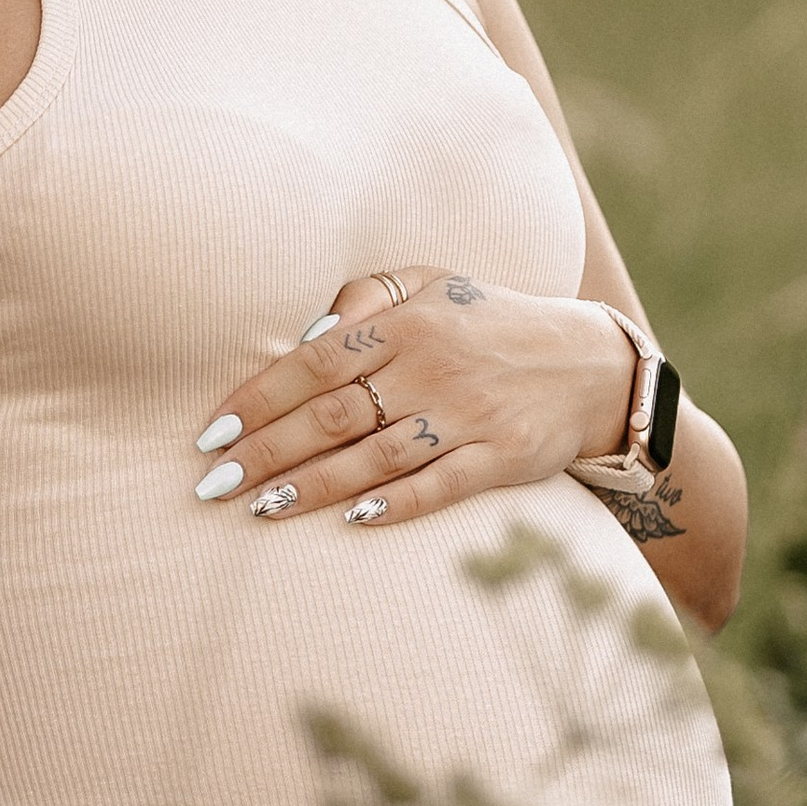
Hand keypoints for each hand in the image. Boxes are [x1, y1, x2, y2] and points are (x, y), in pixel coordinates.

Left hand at [190, 267, 634, 530]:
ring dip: (313, 487)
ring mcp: (468, 414)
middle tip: (213, 484)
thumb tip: (304, 333)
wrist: (593, 365)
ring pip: (376, 457)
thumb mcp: (433, 284)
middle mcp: (432, 367)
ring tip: (258, 508)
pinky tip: (351, 521)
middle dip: (268, 452)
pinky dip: (395, 505)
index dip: (260, 397)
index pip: (315, 362)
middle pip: (334, 415)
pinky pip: (440, 486)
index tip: (214, 431)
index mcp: (408, 322)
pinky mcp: (501, 457)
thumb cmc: (492, 323)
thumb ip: (365, 297)